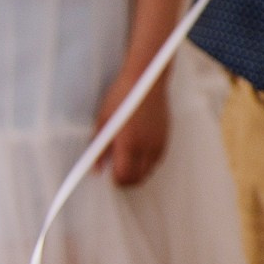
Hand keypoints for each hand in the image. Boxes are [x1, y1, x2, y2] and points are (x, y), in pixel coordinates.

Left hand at [95, 66, 170, 188]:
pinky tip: (139, 154)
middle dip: (127, 181)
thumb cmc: (121, 98)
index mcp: (128, 143)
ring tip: (128, 165)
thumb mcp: (102, 122)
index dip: (115, 181)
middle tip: (117, 175)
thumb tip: (97, 170)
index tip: (109, 178)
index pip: (124, 176)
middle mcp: (146, 146)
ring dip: (139, 172)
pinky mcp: (166, 137)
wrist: (146, 81)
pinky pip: (157, 160)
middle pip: (138, 178)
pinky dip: (148, 163)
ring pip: (150, 171)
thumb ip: (98, 150)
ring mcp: (158, 142)